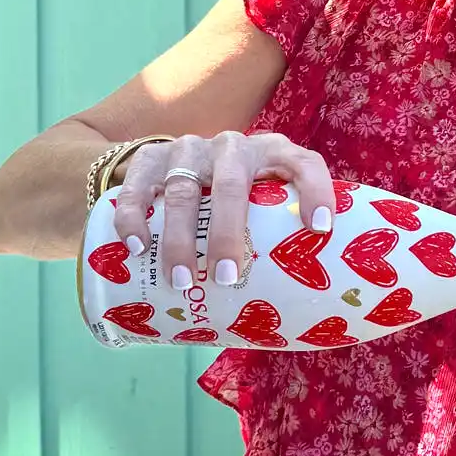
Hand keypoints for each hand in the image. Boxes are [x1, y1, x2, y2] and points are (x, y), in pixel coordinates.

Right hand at [109, 133, 335, 292]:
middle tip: (225, 277)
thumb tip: (290, 309)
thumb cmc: (236, 198)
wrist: (176, 162)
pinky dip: (134, 217)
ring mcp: (188, 148)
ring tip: (182, 280)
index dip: (315, 191)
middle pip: (231, 183)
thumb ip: (278, 234)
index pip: (303, 163)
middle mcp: (232, 146)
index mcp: (271, 153)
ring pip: (182, 189)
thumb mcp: (262, 202)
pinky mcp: (149, 157)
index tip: (320, 229)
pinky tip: (137, 247)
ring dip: (180, 238)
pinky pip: (139, 185)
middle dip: (227, 232)